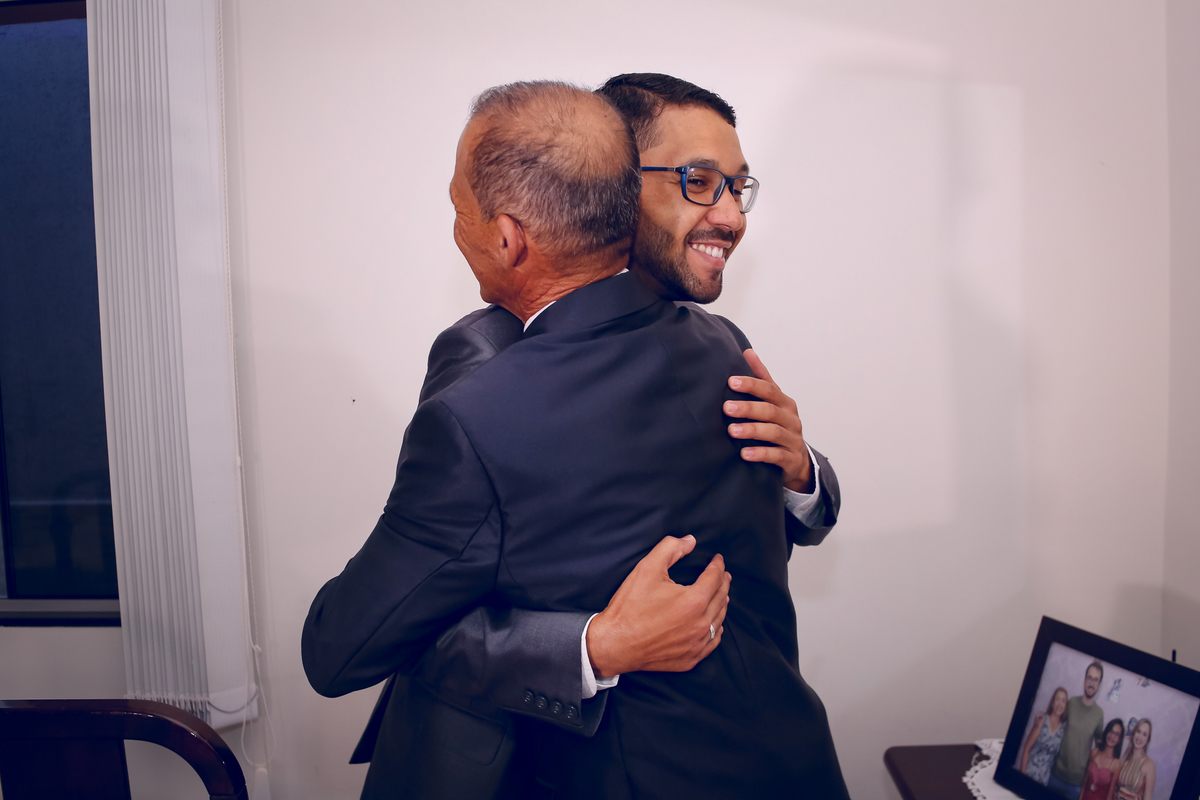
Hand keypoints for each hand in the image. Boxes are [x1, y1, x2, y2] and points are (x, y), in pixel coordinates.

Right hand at [586, 535, 729, 678]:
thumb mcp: (647, 568)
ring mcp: (696, 644)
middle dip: (723, 583)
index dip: (717, 565)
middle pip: (721, 599)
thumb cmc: (629, 606)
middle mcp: (700, 623)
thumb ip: (670, 548)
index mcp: (694, 601)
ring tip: (723, 595)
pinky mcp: (690, 658)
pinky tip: (716, 624)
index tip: (717, 559)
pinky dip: (716, 630)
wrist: (615, 643)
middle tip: (723, 575)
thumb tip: (691, 541)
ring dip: (722, 605)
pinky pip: (712, 642)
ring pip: (719, 621)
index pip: (714, 578)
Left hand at [725, 349, 812, 492]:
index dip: (751, 384)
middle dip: (748, 408)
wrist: (797, 460)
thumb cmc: (779, 425)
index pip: (769, 390)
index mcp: (785, 403)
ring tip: (731, 430)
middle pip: (770, 410)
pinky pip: (776, 455)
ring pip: (773, 432)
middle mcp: (791, 419)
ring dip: (752, 430)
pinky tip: (744, 453)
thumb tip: (748, 351)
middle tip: (726, 408)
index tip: (731, 381)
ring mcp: (793, 439)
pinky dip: (761, 453)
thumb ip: (762, 378)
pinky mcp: (791, 459)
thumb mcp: (773, 401)